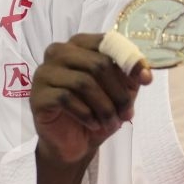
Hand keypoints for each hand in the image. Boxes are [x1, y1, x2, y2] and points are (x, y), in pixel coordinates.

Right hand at [31, 34, 151, 167]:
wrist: (73, 142)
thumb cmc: (96, 111)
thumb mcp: (119, 92)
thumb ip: (130, 76)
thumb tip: (145, 74)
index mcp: (79, 44)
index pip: (106, 42)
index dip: (129, 60)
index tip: (146, 80)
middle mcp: (58, 52)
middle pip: (97, 63)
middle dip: (118, 92)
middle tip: (127, 113)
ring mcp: (44, 73)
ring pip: (83, 82)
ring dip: (104, 107)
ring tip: (112, 123)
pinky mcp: (37, 95)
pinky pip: (66, 98)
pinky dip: (86, 114)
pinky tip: (94, 124)